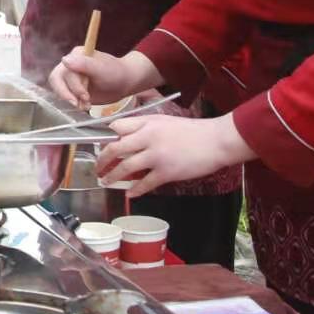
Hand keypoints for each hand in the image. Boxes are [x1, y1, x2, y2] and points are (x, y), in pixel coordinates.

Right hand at [49, 48, 159, 109]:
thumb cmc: (115, 73)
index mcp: (75, 56)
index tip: (85, 95)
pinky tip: (86, 105)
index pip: (63, 71)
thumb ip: (84, 64)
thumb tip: (64, 60)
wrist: (124, 83)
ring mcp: (70, 78)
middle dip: (68, 94)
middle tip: (80, 104)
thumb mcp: (102, 69)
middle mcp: (70, 65)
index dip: (71, 85)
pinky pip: (65, 96)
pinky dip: (74, 103)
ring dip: (71, 100)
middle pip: (57, 81)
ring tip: (87, 105)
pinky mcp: (72, 88)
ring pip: (59, 90)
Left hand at [95, 113, 253, 197]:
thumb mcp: (163, 120)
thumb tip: (123, 134)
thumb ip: (142, 126)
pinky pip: (145, 183)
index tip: (98, 145)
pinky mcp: (167, 172)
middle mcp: (148, 138)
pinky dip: (135, 190)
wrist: (216, 140)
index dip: (104, 137)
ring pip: (126, 167)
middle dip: (102, 160)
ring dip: (113, 177)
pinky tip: (129, 194)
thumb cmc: (191, 130)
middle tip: (97, 168)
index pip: (116, 128)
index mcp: (147, 124)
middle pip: (115, 149)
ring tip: (106, 182)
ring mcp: (157, 156)